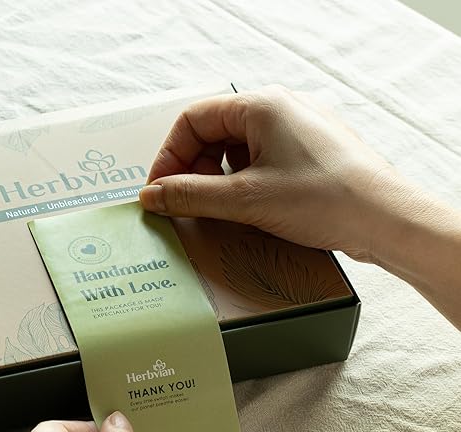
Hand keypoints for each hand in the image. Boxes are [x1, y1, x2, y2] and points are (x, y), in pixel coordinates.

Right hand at [139, 85, 397, 262]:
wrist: (385, 220)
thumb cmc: (324, 199)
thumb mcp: (244, 199)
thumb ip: (190, 195)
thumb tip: (152, 195)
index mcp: (261, 105)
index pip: (193, 120)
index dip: (169, 156)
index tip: (160, 191)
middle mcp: (279, 109)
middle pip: (213, 133)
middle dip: (193, 170)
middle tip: (186, 205)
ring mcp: (296, 130)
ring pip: (236, 149)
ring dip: (218, 179)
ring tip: (220, 210)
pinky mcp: (308, 153)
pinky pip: (260, 161)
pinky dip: (243, 183)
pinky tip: (247, 208)